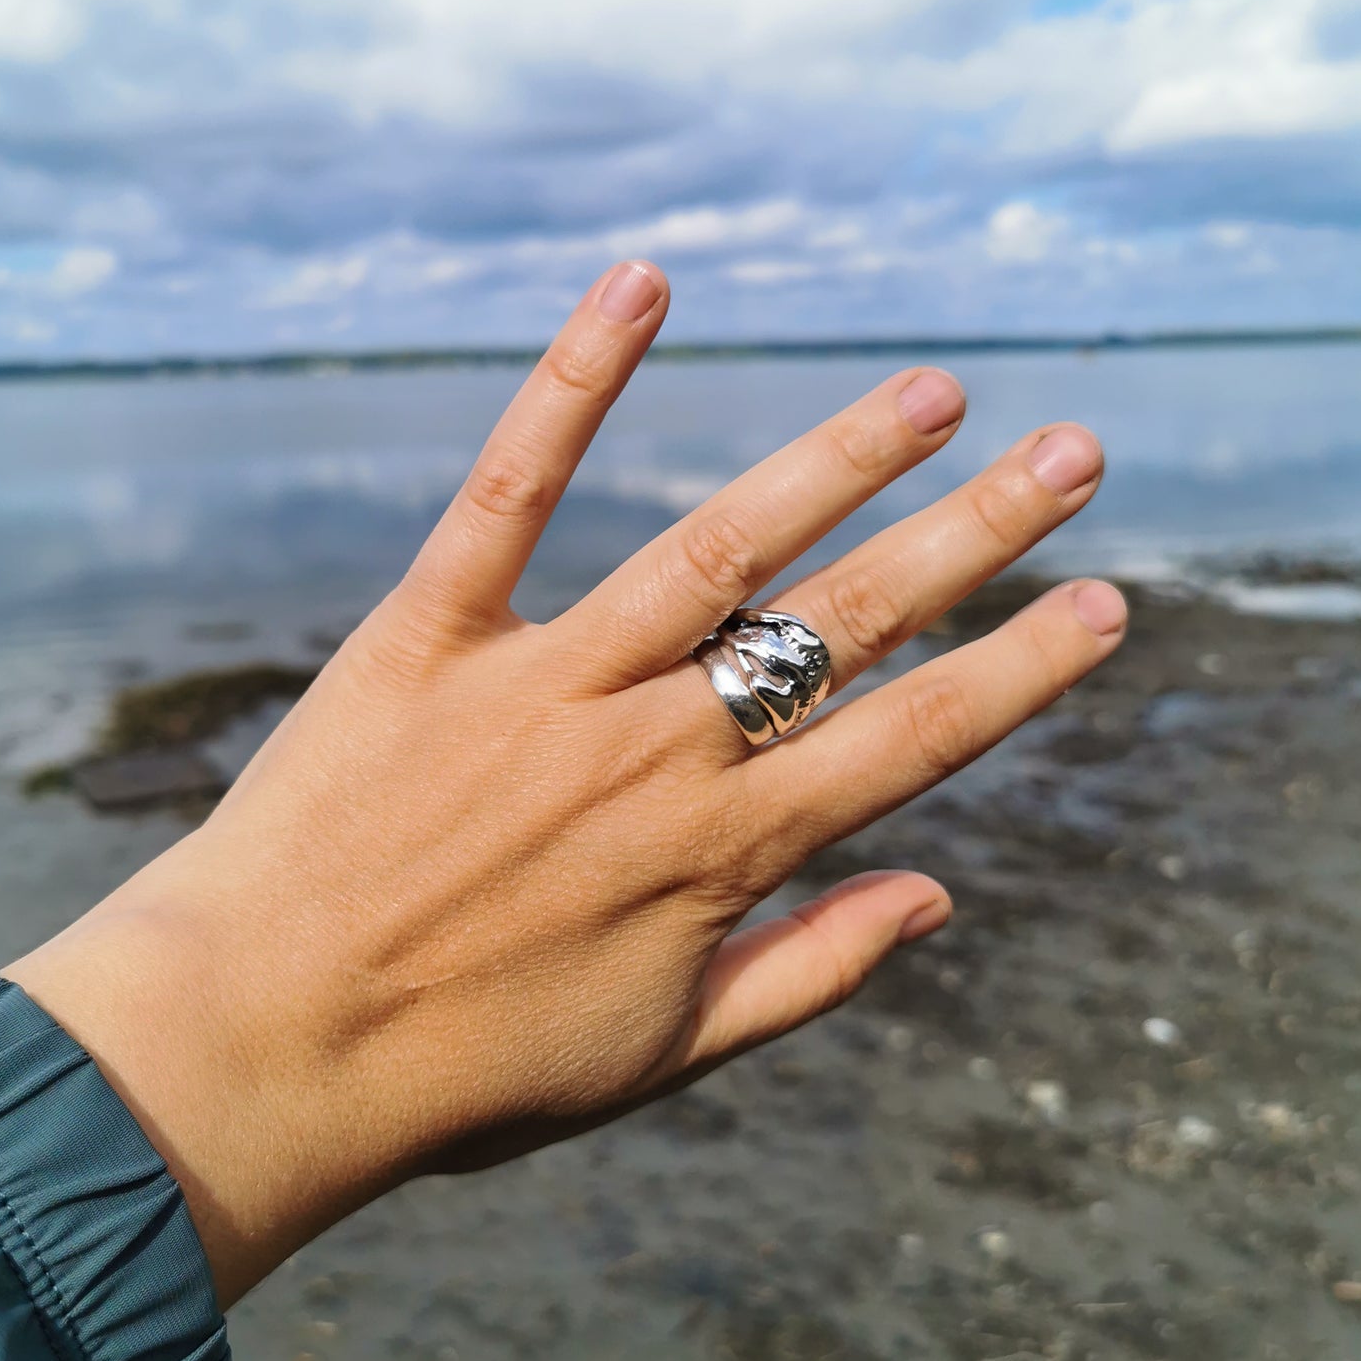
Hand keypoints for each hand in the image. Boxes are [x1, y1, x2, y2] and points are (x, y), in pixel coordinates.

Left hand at [5, 260, 1123, 1305]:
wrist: (254, 1049)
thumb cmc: (460, 1073)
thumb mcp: (659, 1056)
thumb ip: (808, 972)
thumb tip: (940, 894)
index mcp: (718, 855)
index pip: (911, 741)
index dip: (1021, 672)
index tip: (1105, 604)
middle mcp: (653, 751)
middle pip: (847, 621)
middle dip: (978, 534)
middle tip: (1077, 452)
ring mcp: (543, 683)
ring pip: (719, 545)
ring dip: (838, 459)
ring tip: (934, 392)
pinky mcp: (428, 634)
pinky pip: (510, 491)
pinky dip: (575, 382)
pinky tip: (643, 287)